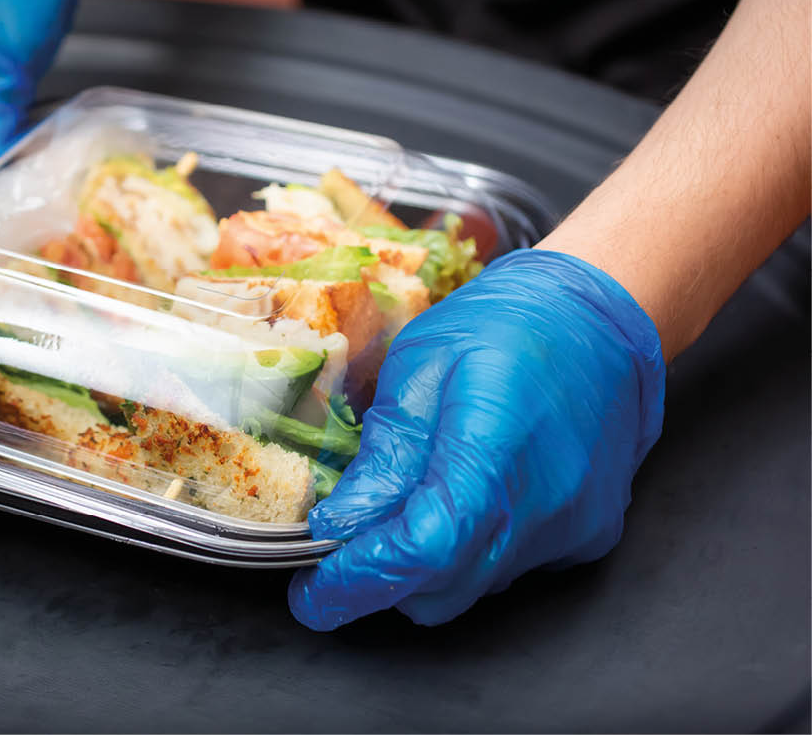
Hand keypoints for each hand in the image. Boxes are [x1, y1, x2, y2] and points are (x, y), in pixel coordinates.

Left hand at [288, 249, 665, 628]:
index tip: (314, 595)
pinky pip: (512, 569)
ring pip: (475, 585)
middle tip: (343, 553)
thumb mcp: (420, 367)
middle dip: (381, 583)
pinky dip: (473, 552)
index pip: (422, 549)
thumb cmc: (506, 325)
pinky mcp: (589, 535)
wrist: (599, 316)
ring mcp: (572, 525)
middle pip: (443, 588)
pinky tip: (464, 501)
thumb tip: (339, 525)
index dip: (360, 581)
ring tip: (407, 509)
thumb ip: (384, 454)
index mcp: (493, 449)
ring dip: (429, 566)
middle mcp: (543, 502)